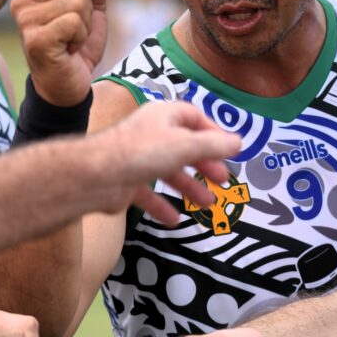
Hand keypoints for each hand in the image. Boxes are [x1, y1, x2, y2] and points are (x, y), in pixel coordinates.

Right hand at [12, 0, 116, 106]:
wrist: (68, 86)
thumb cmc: (76, 47)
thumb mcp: (91, 11)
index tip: (73, 15)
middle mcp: (21, 0)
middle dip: (85, 9)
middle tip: (73, 31)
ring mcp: (25, 20)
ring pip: (76, 2)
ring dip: (83, 26)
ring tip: (70, 41)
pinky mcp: (35, 38)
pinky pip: (73, 21)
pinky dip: (80, 38)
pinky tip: (68, 50)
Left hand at [90, 102, 241, 225]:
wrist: (98, 175)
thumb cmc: (144, 152)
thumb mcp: (186, 146)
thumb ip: (213, 146)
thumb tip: (239, 142)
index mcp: (163, 116)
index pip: (193, 117)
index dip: (212, 132)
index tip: (228, 149)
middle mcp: (150, 134)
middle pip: (183, 146)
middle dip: (204, 163)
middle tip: (222, 180)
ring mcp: (136, 158)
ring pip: (167, 171)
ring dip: (188, 186)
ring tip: (208, 204)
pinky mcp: (125, 181)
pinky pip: (148, 193)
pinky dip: (162, 205)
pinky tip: (174, 219)